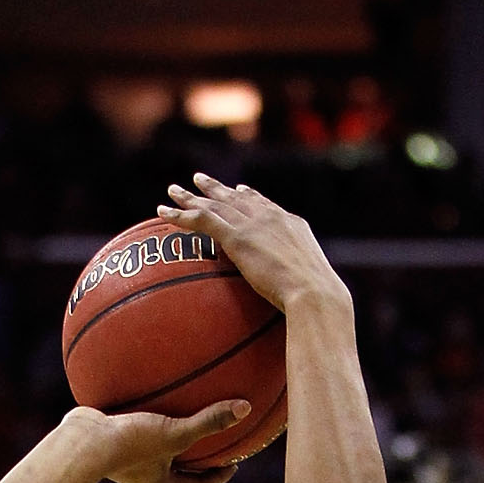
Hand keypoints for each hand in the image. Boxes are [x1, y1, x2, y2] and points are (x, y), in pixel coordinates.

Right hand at [60, 401, 248, 482]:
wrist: (81, 443)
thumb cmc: (129, 444)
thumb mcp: (175, 432)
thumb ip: (209, 421)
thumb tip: (246, 408)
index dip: (217, 477)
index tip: (232, 465)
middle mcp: (144, 477)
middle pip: (177, 472)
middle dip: (194, 461)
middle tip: (212, 445)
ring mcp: (125, 462)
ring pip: (154, 452)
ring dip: (168, 440)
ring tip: (180, 418)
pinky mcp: (109, 442)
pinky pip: (133, 430)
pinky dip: (144, 417)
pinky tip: (148, 394)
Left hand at [158, 175, 348, 319]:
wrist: (315, 293)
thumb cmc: (319, 300)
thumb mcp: (311, 284)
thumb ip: (300, 282)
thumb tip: (305, 302)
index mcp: (290, 224)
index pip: (264, 205)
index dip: (248, 197)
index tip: (237, 191)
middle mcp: (270, 217)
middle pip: (236, 199)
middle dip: (216, 189)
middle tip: (198, 180)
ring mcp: (253, 225)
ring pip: (215, 205)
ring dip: (191, 198)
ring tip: (173, 191)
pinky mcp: (238, 238)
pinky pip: (202, 221)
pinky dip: (181, 216)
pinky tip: (164, 214)